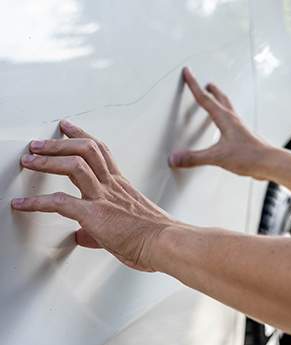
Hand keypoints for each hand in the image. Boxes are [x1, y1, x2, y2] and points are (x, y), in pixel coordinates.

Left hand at [11, 121, 176, 271]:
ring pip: (75, 166)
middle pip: (86, 149)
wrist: (165, 243)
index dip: (82, 135)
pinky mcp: (95, 214)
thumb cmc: (153, 235)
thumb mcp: (127, 226)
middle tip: (41, 141)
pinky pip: (60, 203)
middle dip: (60, 142)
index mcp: (120, 185)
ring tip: (30, 158)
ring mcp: (103, 197)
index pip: (101, 151)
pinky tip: (22, 204)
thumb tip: (81, 236)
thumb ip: (98, 229)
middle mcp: (111, 185)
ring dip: (48, 160)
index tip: (69, 127)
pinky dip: (37, 202)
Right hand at [169, 67, 273, 179]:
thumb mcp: (217, 157)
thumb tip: (175, 158)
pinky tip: (225, 126)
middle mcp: (233, 120)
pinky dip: (226, 116)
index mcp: (225, 119)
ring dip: (220, 100)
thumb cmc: (249, 156)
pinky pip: (232, 121)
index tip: (187, 73)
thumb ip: (195, 157)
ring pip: (228, 108)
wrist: (269, 163)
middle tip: (206, 83)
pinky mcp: (244, 136)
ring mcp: (240, 128)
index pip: (204, 99)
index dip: (193, 85)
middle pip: (220, 99)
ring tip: (216, 99)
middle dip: (211, 90)